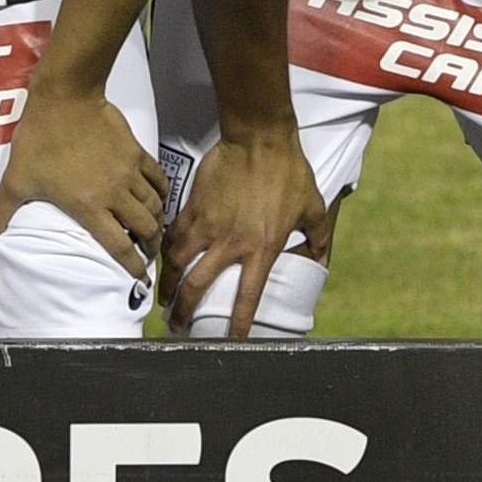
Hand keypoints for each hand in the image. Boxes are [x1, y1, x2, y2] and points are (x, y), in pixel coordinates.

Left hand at [0, 89, 165, 282]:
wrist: (65, 98)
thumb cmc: (40, 140)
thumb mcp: (16, 177)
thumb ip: (3, 207)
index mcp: (89, 206)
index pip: (118, 245)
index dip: (133, 265)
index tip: (141, 278)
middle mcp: (115, 194)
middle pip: (145, 228)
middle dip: (150, 245)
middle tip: (149, 252)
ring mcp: (128, 172)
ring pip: (155, 205)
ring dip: (157, 220)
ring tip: (154, 228)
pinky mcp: (136, 152)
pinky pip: (157, 177)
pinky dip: (162, 191)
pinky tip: (159, 196)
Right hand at [165, 126, 329, 337]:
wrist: (259, 138)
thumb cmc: (289, 172)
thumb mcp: (313, 208)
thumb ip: (317, 238)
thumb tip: (320, 259)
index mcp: (262, 248)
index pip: (246, 297)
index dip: (238, 324)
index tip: (231, 342)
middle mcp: (230, 242)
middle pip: (198, 286)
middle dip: (185, 312)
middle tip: (179, 326)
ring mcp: (207, 224)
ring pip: (177, 263)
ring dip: (168, 286)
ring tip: (164, 301)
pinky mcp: (192, 206)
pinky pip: (173, 235)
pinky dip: (165, 251)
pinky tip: (162, 260)